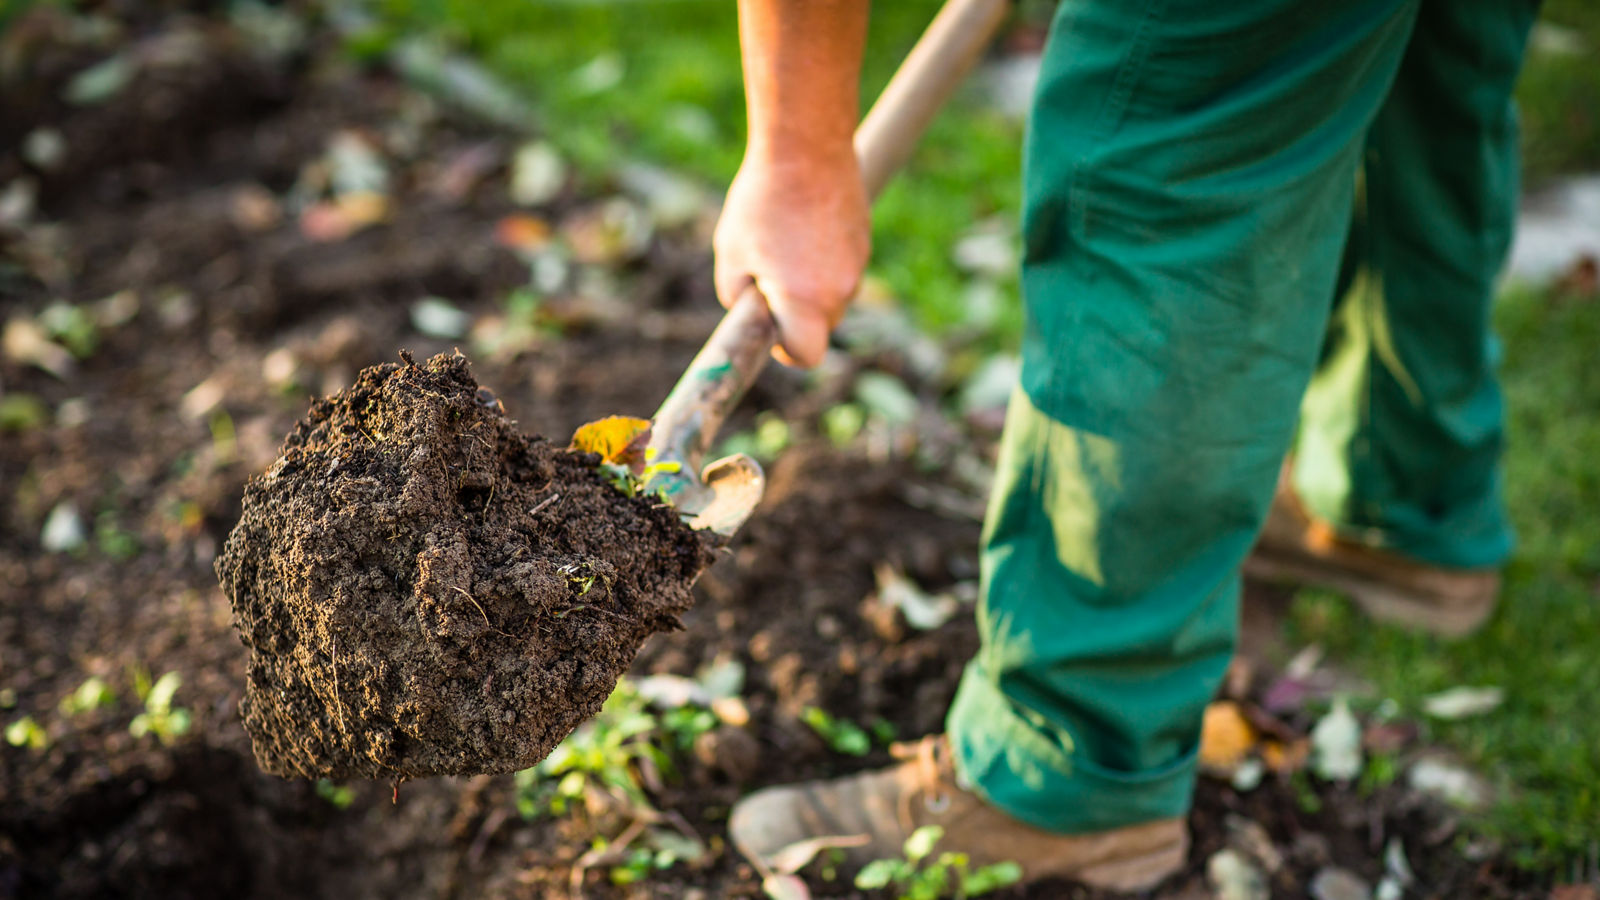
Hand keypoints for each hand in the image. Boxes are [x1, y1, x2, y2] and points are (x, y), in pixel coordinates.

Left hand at [713, 149, 869, 368]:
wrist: (806, 146)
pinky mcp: (863, 242)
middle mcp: (839, 290)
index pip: (807, 356)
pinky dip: (823, 260)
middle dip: (795, 314)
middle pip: (820, 327)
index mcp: (805, 301)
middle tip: (766, 275)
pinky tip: (803, 225)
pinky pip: (840, 269)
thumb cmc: (762, 201)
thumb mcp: (730, 253)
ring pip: (831, 296)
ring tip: (783, 241)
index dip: (787, 351)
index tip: (772, 331)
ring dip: (809, 284)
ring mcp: (857, 266)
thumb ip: (737, 297)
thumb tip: (751, 313)